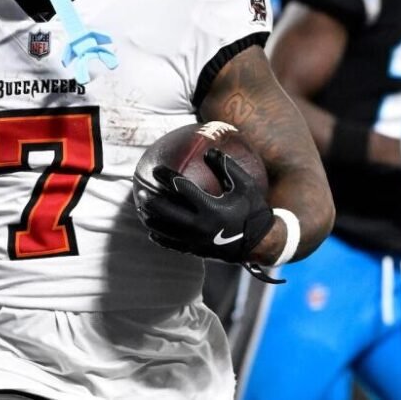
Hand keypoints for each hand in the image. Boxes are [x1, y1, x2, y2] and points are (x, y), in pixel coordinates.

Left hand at [135, 149, 273, 264]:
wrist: (260, 244)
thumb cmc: (253, 210)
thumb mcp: (245, 186)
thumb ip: (227, 167)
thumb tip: (209, 150)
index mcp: (212, 208)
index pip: (183, 190)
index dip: (167, 178)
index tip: (156, 169)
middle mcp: (201, 226)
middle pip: (167, 212)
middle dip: (152, 200)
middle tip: (140, 190)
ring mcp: (196, 241)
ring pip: (165, 230)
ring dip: (150, 219)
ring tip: (140, 209)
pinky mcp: (195, 250)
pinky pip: (171, 245)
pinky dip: (159, 237)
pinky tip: (151, 230)